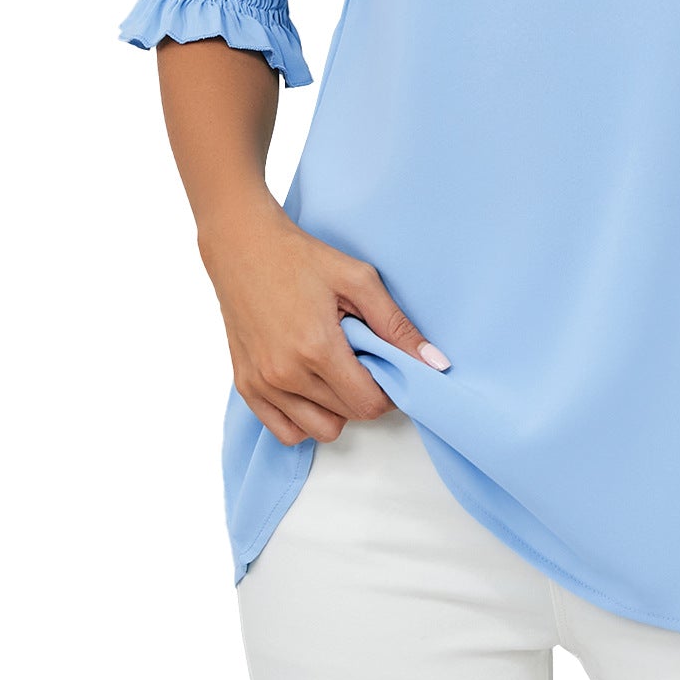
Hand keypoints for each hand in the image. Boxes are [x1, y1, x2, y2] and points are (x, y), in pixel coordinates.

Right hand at [198, 202, 452, 445]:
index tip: (389, 369)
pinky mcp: (246, 386)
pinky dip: (306, 417)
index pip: (368, 404)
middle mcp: (285, 374)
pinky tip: (313, 386)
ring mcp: (262, 384)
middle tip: (363, 359)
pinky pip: (286, 431)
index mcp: (316, 348)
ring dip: (338, 409)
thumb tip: (435, 364)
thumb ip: (397, 326)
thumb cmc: (302, 258)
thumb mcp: (359, 280)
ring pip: (319, 430)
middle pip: (348, 416)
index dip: (389, 392)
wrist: (244, 247)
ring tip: (337, 370)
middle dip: (365, 393)